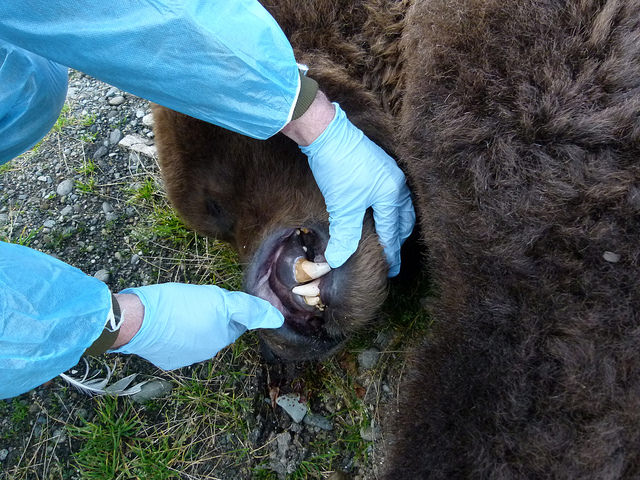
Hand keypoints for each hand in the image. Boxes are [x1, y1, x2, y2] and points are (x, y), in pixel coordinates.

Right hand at [109, 283, 283, 369]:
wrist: (137, 321)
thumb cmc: (176, 305)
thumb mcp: (216, 298)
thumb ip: (248, 309)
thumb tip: (276, 319)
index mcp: (221, 337)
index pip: (237, 322)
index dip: (229, 308)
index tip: (215, 298)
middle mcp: (208, 352)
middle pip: (217, 331)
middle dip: (211, 317)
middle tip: (195, 302)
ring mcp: (187, 359)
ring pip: (198, 338)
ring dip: (193, 327)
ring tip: (178, 311)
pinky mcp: (168, 361)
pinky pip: (178, 346)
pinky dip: (175, 336)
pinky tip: (166, 325)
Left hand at [300, 103, 414, 276]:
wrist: (327, 132)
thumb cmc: (337, 167)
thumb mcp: (342, 206)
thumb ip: (344, 235)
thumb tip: (337, 260)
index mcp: (391, 194)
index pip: (392, 231)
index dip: (390, 252)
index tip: (391, 269)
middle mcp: (396, 183)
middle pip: (404, 218)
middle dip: (399, 238)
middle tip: (394, 256)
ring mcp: (389, 172)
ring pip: (399, 205)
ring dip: (396, 223)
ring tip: (392, 237)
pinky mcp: (379, 165)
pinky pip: (391, 193)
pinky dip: (390, 208)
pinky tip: (381, 211)